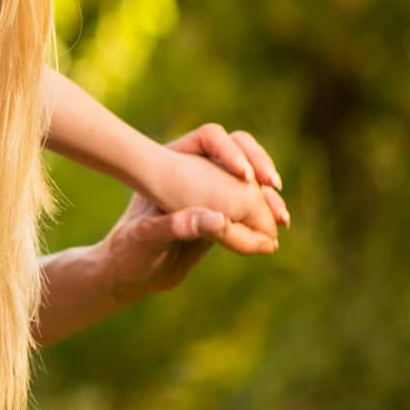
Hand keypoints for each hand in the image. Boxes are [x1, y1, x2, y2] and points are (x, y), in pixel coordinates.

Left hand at [100, 129, 284, 305]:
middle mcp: (196, 170)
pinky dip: (266, 210)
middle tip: (270, 184)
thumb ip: (175, 227)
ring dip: (267, 190)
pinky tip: (276, 225)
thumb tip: (217, 220)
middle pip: (238, 148)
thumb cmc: (129, 250)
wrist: (132, 272)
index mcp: (170, 164)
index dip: (228, 149)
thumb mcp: (144, 237)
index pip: (209, 138)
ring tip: (279, 216)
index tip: (243, 173)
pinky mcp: (224, 212)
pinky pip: (252, 202)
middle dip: (259, 163)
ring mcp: (212, 189)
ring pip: (250, 175)